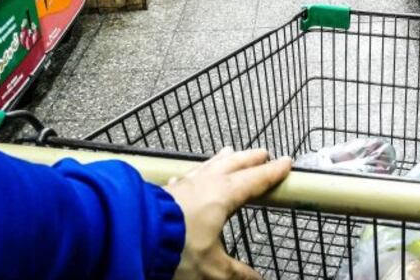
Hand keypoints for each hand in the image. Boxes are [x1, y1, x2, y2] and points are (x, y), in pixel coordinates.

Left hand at [166, 147, 291, 279]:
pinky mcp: (164, 190)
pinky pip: (186, 175)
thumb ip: (237, 274)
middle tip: (262, 153)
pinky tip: (186, 176)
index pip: (255, 180)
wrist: (133, 235)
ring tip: (229, 152)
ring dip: (223, 159)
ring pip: (209, 164)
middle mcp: (205, 183)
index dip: (272, 172)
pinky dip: (194, 172)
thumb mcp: (211, 268)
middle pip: (233, 164)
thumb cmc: (174, 249)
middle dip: (250, 158)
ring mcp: (183, 183)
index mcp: (223, 195)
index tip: (286, 163)